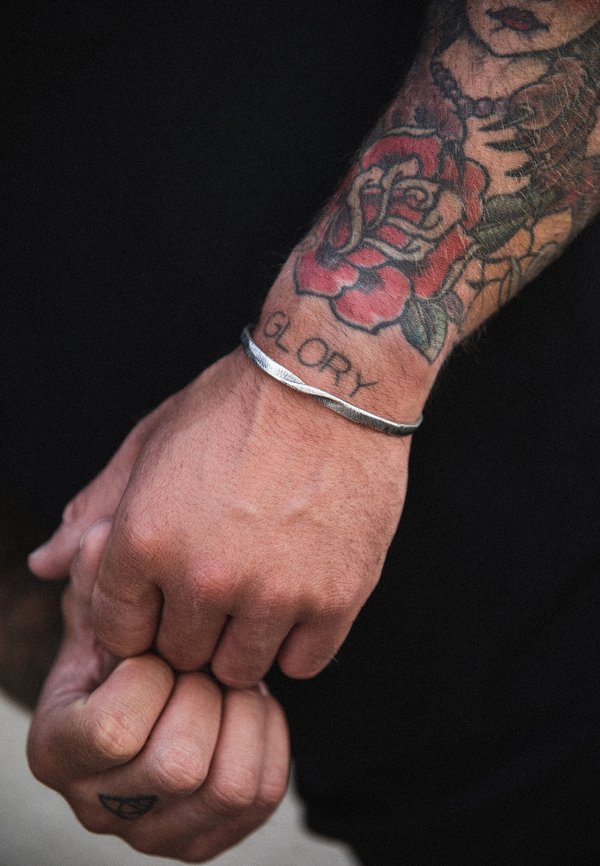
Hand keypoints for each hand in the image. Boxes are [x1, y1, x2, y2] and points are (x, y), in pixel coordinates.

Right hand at [28, 521, 288, 861]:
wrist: (174, 660)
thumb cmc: (140, 617)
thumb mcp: (115, 581)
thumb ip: (101, 561)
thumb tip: (88, 545)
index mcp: (56, 747)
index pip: (113, 729)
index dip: (151, 675)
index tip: (157, 645)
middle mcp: (95, 803)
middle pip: (178, 764)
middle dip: (203, 696)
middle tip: (204, 661)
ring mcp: (151, 831)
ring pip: (228, 786)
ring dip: (242, 716)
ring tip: (231, 679)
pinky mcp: (205, 835)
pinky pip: (262, 794)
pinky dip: (270, 736)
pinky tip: (252, 702)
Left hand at [29, 345, 409, 685]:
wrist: (333, 382)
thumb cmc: (237, 406)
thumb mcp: (152, 442)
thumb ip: (95, 508)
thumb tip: (44, 564)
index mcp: (145, 539)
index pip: (118, 632)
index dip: (139, 618)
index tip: (164, 600)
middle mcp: (203, 577)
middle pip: (181, 655)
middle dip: (191, 629)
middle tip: (219, 589)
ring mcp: (273, 592)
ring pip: (240, 669)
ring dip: (244, 641)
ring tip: (259, 594)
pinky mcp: (335, 598)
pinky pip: (302, 663)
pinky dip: (297, 641)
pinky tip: (298, 599)